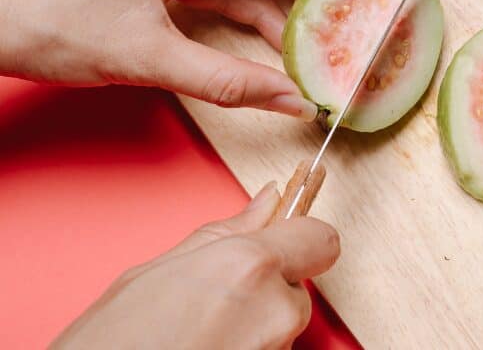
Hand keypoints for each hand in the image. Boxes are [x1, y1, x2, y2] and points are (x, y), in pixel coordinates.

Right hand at [51, 183, 339, 348]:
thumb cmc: (107, 347)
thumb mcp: (152, 273)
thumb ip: (222, 234)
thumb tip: (267, 201)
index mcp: (247, 267)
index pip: (320, 238)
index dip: (299, 236)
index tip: (287, 234)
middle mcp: (274, 311)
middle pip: (297, 286)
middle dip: (266, 286)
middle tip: (213, 296)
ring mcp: (274, 349)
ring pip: (282, 324)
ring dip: (253, 322)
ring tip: (198, 329)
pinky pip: (269, 349)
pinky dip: (246, 346)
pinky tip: (204, 346)